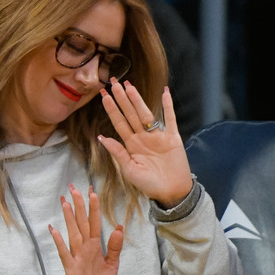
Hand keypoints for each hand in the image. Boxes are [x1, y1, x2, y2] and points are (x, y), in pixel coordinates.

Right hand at [50, 184, 123, 274]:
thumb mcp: (113, 263)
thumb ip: (114, 246)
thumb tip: (119, 228)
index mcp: (95, 244)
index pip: (93, 222)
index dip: (93, 208)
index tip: (91, 192)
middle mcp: (84, 247)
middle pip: (81, 223)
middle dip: (78, 206)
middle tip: (73, 189)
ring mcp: (76, 255)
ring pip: (73, 233)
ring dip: (69, 218)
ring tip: (64, 202)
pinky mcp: (70, 266)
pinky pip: (64, 252)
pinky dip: (59, 242)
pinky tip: (53, 230)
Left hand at [98, 78, 192, 207]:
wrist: (171, 192)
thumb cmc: (148, 184)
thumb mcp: (129, 170)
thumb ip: (118, 152)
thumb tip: (101, 137)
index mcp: (131, 144)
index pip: (119, 122)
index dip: (112, 109)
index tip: (103, 95)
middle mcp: (143, 137)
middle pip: (130, 114)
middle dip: (121, 98)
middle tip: (113, 81)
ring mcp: (158, 136)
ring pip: (146, 114)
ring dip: (138, 100)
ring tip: (129, 85)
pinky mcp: (173, 138)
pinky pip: (170, 119)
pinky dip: (168, 106)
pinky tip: (165, 92)